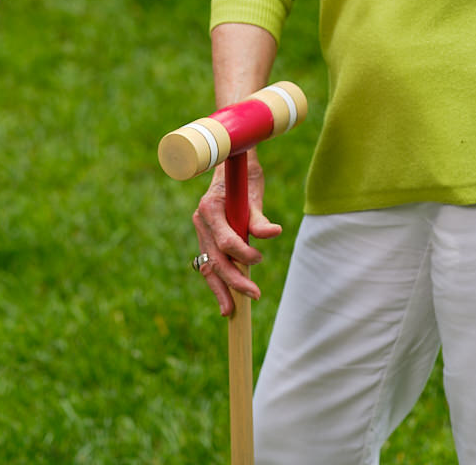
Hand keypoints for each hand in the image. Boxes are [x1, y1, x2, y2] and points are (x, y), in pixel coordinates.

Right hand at [189, 150, 281, 317]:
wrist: (230, 163)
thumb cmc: (244, 176)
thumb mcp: (254, 192)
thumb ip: (259, 217)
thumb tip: (274, 234)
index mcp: (210, 207)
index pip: (225, 241)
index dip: (243, 254)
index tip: (259, 259)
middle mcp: (202, 221)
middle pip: (216, 259)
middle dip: (234, 280)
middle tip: (255, 295)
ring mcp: (202, 231)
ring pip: (209, 266)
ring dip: (221, 289)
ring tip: (230, 311)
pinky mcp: (206, 238)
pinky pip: (209, 264)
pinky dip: (217, 282)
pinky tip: (225, 300)